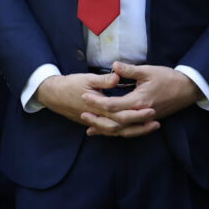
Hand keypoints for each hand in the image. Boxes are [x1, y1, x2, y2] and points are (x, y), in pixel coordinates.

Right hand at [34, 71, 158, 137]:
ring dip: (133, 131)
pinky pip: (109, 132)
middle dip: (139, 126)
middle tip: (155, 121)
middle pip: (122, 127)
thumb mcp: (87, 78)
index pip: (121, 114)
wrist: (52, 94)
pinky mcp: (93, 123)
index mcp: (98, 106)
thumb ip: (104, 79)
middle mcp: (97, 118)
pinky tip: (131, 131)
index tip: (151, 109)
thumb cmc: (70, 85)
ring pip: (116, 132)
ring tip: (148, 127)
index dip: (137, 113)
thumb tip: (118, 75)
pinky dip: (121, 132)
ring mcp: (94, 122)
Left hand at [78, 62, 200, 136]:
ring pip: (122, 130)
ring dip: (105, 129)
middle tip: (81, 114)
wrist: (189, 89)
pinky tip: (106, 132)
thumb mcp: (148, 71)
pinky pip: (130, 129)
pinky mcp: (147, 120)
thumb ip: (129, 70)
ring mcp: (145, 119)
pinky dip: (117, 131)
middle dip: (97, 119)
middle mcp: (141, 113)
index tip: (84, 96)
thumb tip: (114, 66)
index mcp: (139, 101)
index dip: (97, 101)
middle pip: (115, 122)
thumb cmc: (168, 78)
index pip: (113, 105)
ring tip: (89, 128)